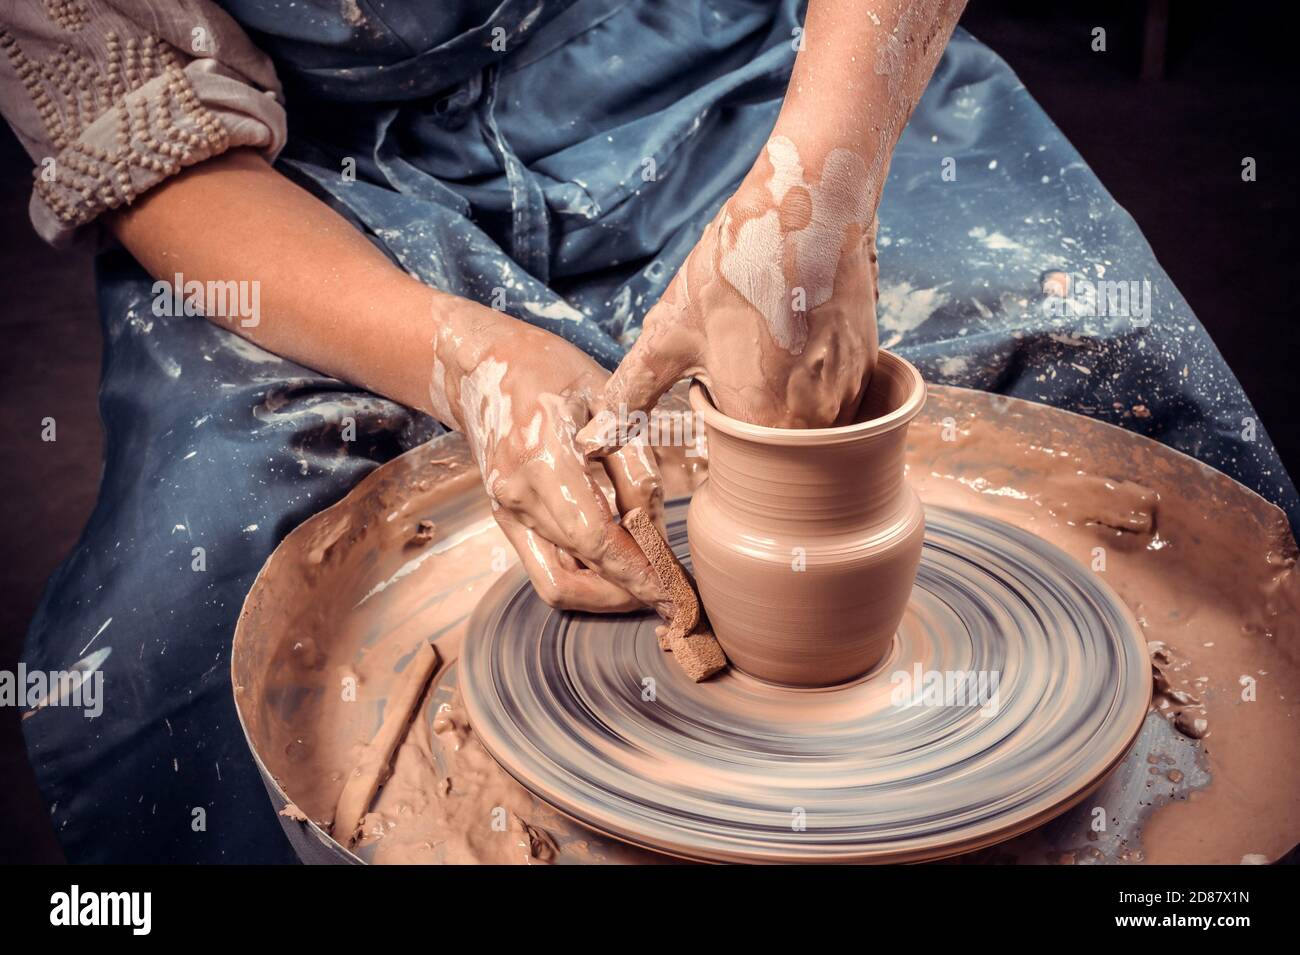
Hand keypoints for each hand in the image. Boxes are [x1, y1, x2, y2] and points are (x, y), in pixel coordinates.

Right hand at [430, 295, 671, 614]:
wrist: (484, 367)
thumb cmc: (554, 374)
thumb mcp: (610, 403)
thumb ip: (635, 467)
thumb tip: (654, 531)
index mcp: (544, 456)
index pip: (595, 538)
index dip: (636, 573)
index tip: (671, 594)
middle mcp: (517, 493)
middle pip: (581, 568)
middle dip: (629, 588)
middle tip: (670, 588)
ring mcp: (505, 511)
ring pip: (560, 581)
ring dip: (607, 589)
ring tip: (648, 578)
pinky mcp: (504, 520)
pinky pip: (544, 569)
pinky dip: (584, 576)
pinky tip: (616, 563)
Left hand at [579, 134, 879, 451]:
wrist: (806, 208)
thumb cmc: (734, 271)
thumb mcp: (670, 332)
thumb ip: (633, 393)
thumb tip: (598, 435)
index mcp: (767, 424)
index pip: (744, 464)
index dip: (722, 430)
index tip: (713, 393)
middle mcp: (819, 422)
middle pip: (781, 448)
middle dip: (755, 415)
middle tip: (739, 361)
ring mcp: (851, 392)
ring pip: (812, 421)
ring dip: (787, 396)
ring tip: (766, 340)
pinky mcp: (870, 364)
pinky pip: (839, 394)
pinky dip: (814, 375)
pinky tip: (795, 332)